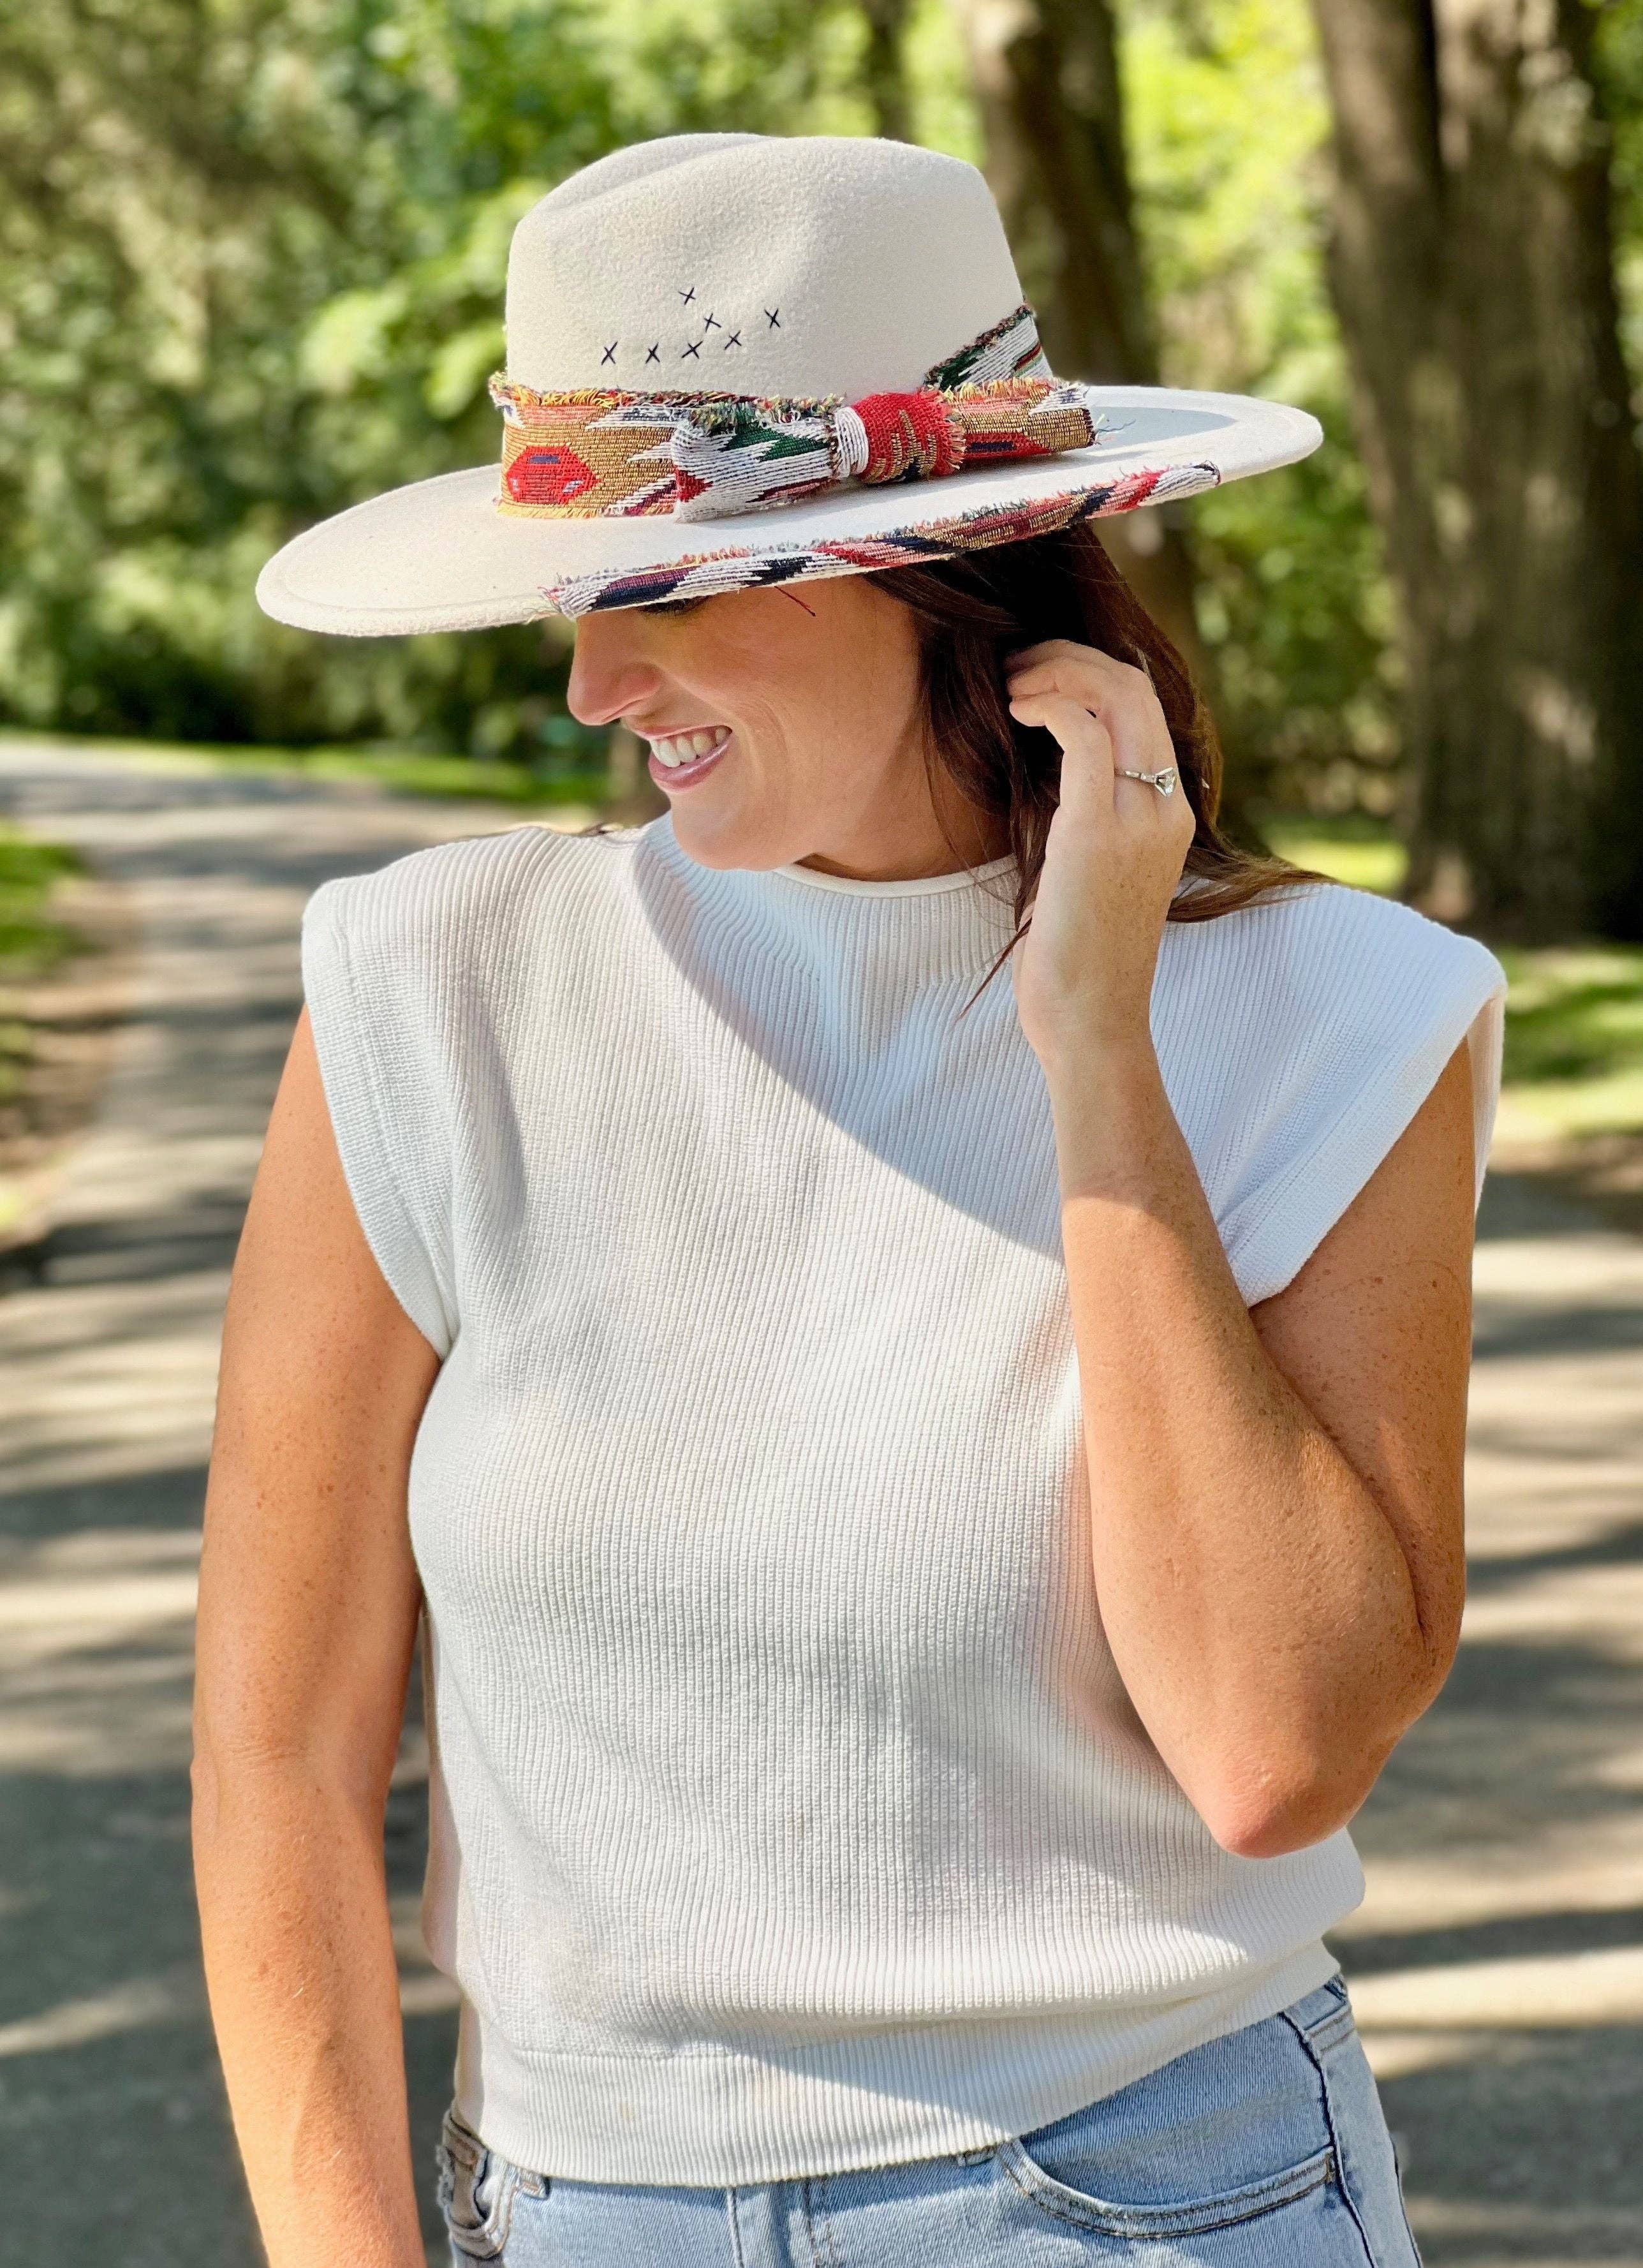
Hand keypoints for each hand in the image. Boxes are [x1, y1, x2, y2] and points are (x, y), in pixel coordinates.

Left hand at [1005, 639, 1194, 1075]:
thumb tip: (1049, 763)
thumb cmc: (1078, 956)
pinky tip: (1014, 709)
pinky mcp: (1097, 832)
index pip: (1145, 705)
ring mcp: (1138, 817)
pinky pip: (1084, 734)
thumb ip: (1083, 812)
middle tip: (1015, 663)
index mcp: (1171, 812)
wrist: (1092, 1022)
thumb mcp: (1087, 867)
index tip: (1037, 671)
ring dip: (1055, 671)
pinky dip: (1049, 703)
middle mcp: (1166, 807)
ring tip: (1009, 682)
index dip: (1091, 667)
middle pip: (1134, 685)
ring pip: (1115, 695)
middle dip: (1070, 656)